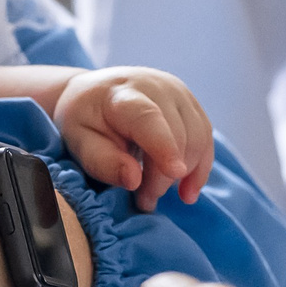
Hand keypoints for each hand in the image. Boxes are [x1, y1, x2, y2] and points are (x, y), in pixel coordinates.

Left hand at [53, 66, 215, 211]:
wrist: (92, 92)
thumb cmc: (84, 120)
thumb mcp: (79, 142)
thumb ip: (103, 162)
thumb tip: (133, 180)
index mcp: (122, 93)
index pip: (148, 118)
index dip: (165, 145)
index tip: (176, 173)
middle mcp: (156, 86)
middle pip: (177, 134)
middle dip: (164, 176)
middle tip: (144, 200)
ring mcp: (178, 91)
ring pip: (198, 138)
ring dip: (184, 174)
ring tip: (157, 193)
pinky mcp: (190, 102)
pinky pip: (206, 138)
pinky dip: (200, 166)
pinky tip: (187, 188)